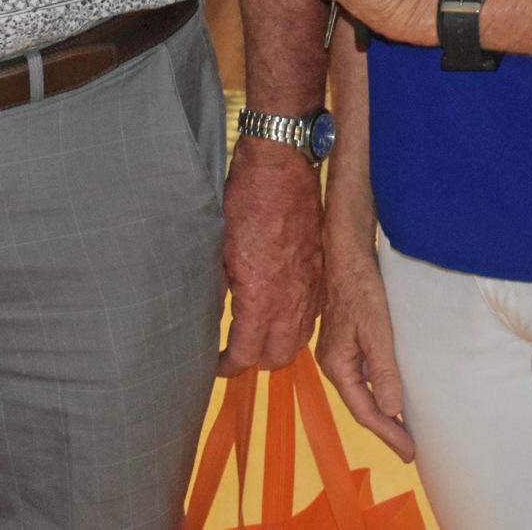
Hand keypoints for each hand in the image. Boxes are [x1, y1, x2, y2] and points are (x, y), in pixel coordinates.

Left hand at [219, 137, 321, 373]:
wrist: (282, 166)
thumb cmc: (245, 200)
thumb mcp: (218, 247)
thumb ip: (218, 287)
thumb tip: (211, 313)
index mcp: (260, 297)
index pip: (246, 353)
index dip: (228, 365)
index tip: (216, 363)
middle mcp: (290, 299)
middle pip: (278, 356)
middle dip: (256, 360)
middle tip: (236, 349)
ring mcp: (311, 286)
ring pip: (300, 338)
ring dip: (279, 344)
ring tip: (259, 334)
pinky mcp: (320, 271)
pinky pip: (313, 314)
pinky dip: (297, 323)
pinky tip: (281, 310)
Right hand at [317, 237, 412, 460]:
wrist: (348, 256)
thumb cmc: (362, 289)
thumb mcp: (377, 330)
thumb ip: (383, 370)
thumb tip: (392, 410)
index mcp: (336, 365)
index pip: (364, 410)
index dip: (388, 433)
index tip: (410, 451)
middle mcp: (334, 364)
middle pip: (361, 406)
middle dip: (386, 429)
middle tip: (410, 450)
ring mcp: (340, 353)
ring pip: (362, 393)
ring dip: (383, 412)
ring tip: (405, 431)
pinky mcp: (348, 343)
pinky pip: (364, 377)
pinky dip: (380, 391)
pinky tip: (394, 395)